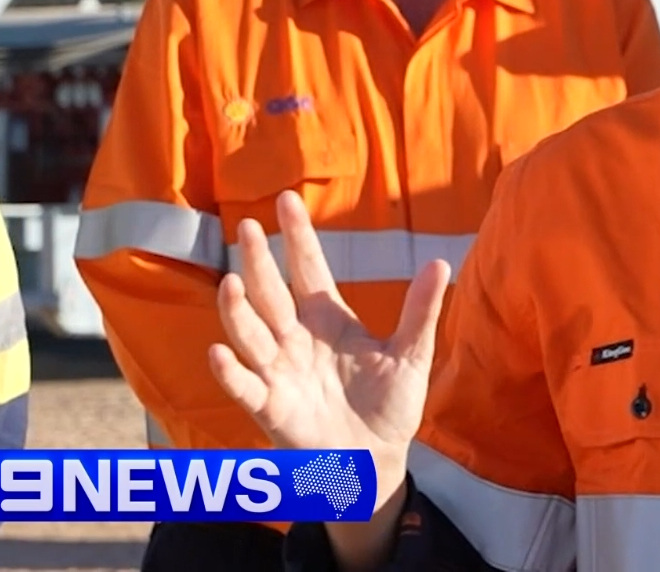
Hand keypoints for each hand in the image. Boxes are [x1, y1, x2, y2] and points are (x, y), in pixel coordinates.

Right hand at [208, 190, 449, 500]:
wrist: (377, 460)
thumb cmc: (389, 405)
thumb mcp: (410, 355)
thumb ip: (420, 312)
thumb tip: (440, 263)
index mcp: (328, 320)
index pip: (309, 269)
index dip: (297, 237)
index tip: (286, 199)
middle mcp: (297, 340)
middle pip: (272, 294)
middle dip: (258, 262)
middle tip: (245, 227)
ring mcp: (281, 373)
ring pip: (252, 335)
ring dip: (238, 312)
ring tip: (232, 283)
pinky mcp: (272, 409)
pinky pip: (246, 388)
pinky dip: (231, 372)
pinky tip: (219, 352)